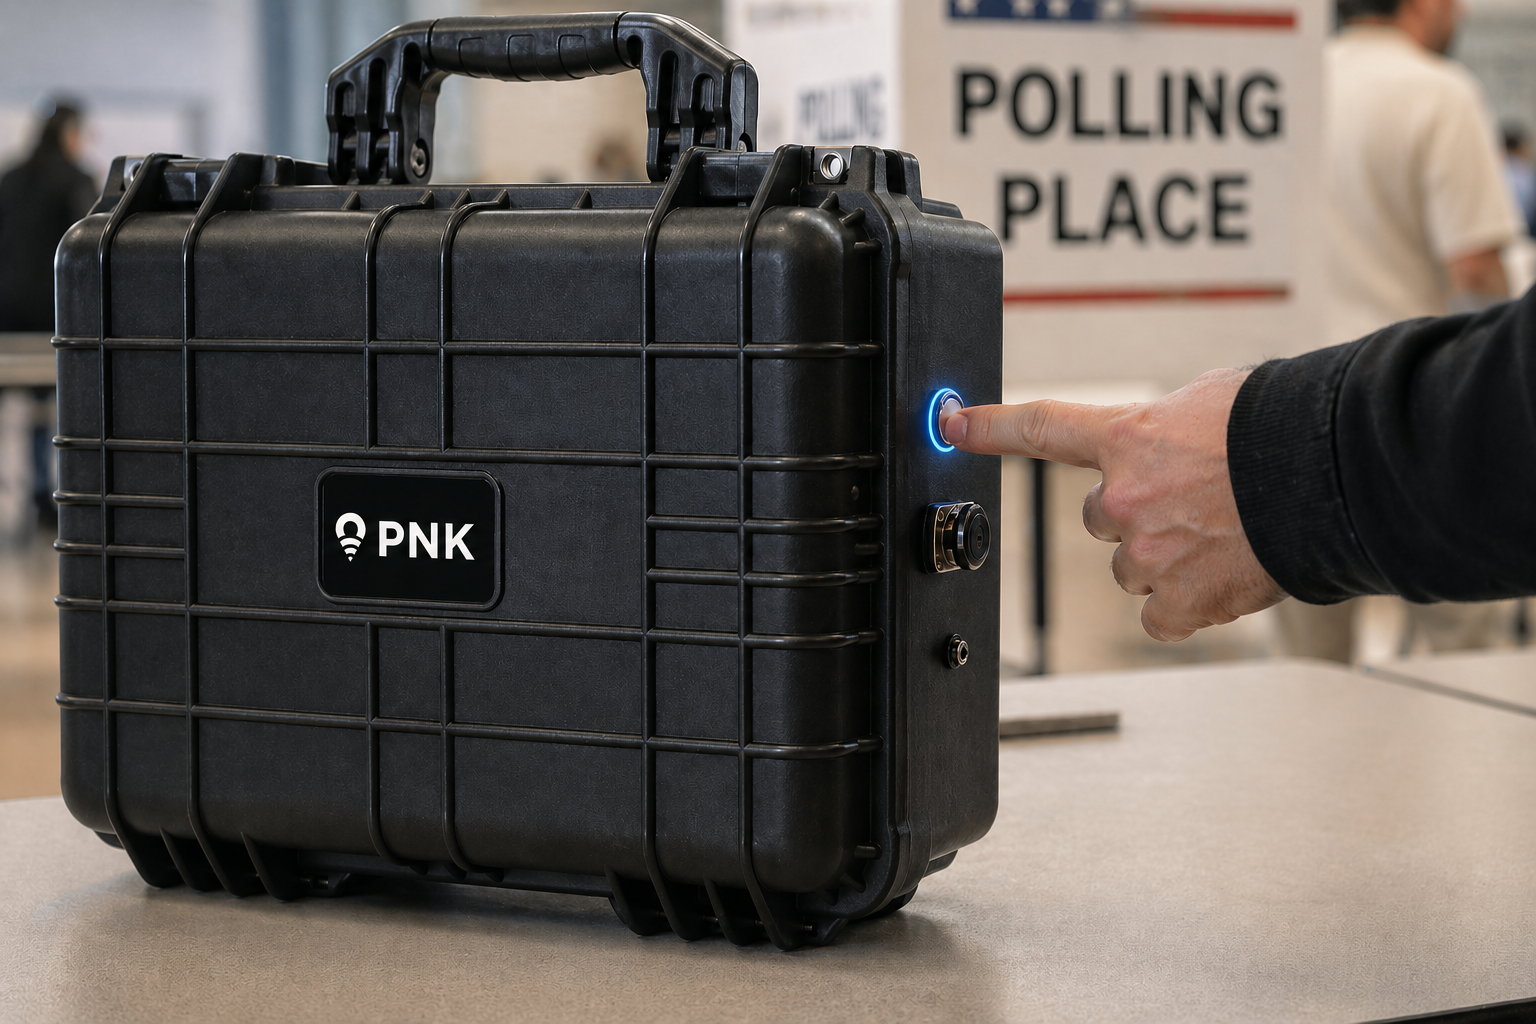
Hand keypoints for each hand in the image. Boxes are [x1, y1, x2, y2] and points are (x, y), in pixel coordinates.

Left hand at [940, 369, 1286, 640]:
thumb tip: (1168, 445)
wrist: (1336, 480)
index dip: (991, 428)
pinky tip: (1222, 578)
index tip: (953, 425)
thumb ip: (1166, 428)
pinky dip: (1186, 605)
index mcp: (1129, 438)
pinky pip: (1161, 616)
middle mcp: (1125, 497)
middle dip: (1137, 512)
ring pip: (1132, 566)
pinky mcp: (1181, 601)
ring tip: (1222, 534)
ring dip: (1164, 557)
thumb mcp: (1213, 401)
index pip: (1042, 428)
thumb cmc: (1285, 432)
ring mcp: (1149, 554)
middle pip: (1101, 516)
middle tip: (1192, 502)